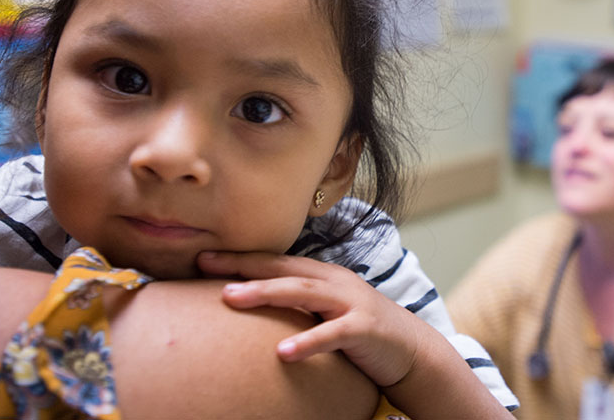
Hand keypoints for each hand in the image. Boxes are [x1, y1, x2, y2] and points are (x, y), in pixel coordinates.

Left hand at [197, 251, 429, 387]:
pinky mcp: (364, 329)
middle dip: (242, 266)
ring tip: (231, 299)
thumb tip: (252, 307)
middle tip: (204, 265)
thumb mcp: (326, 314)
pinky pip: (331, 335)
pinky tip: (282, 354)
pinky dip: (307, 342)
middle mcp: (334, 283)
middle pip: (283, 269)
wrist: (413, 352)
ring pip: (302, 292)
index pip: (275, 263)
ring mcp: (350, 303)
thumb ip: (297, 307)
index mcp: (323, 277)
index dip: (240, 259)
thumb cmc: (362, 334)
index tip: (201, 260)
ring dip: (265, 292)